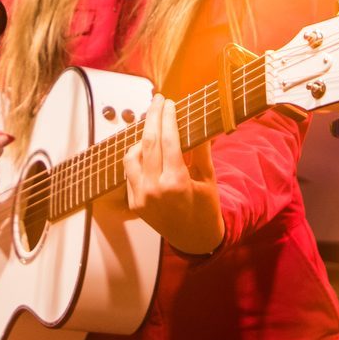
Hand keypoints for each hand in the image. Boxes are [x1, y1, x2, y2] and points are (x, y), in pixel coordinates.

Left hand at [123, 95, 224, 254]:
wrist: (193, 239)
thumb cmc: (205, 208)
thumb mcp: (208, 178)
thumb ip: (201, 150)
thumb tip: (198, 121)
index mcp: (176, 182)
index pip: (169, 140)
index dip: (168, 117)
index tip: (169, 102)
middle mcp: (155, 189)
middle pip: (148, 142)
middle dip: (152, 116)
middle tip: (157, 100)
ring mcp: (141, 197)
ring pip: (132, 155)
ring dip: (141, 137)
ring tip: (152, 126)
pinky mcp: (133, 202)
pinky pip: (129, 171)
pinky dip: (136, 156)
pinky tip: (147, 149)